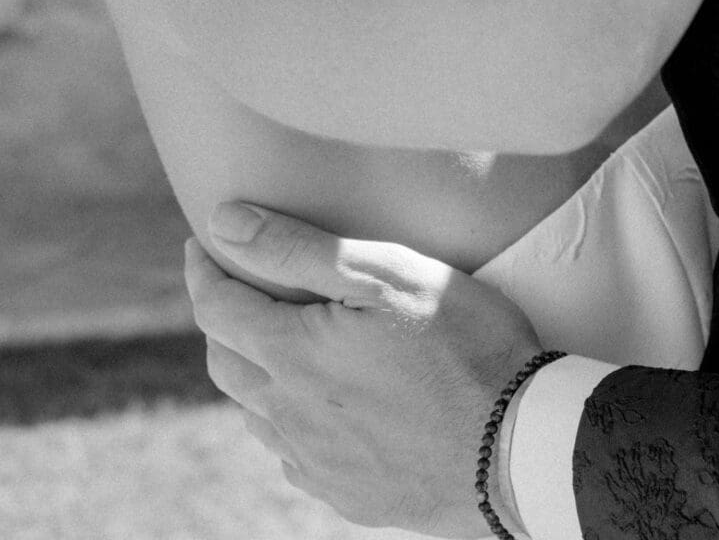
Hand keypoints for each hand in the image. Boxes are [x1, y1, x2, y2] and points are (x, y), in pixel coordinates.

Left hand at [184, 204, 541, 535]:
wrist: (518, 449)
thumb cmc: (462, 345)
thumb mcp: (385, 276)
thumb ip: (298, 250)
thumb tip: (223, 223)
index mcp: (292, 357)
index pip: (214, 308)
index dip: (202, 269)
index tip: (201, 242)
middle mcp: (290, 417)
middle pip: (224, 363)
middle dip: (220, 319)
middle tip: (237, 286)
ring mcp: (317, 463)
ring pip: (256, 413)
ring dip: (253, 371)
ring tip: (280, 339)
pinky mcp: (348, 495)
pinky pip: (294, 455)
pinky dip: (290, 419)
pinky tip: (321, 404)